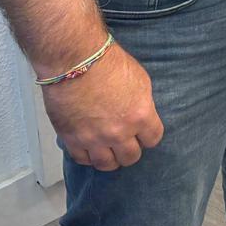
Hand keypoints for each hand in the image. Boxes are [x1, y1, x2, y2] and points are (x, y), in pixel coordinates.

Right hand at [43, 41, 163, 170]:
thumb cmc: (107, 64)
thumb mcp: (140, 81)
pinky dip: (88, 156)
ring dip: (110, 158)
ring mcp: (94, 139)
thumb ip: (143, 104)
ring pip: (107, 164)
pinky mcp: (72, 139)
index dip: (149, 135)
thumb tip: (141, 116)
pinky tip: (90, 148)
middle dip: (130, 149)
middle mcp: (119, 132)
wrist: (76, 61)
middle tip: (126, 142)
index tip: (145, 133)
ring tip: (108, 150)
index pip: (153, 139)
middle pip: (130, 157)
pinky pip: (83, 160)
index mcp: (140, 116)